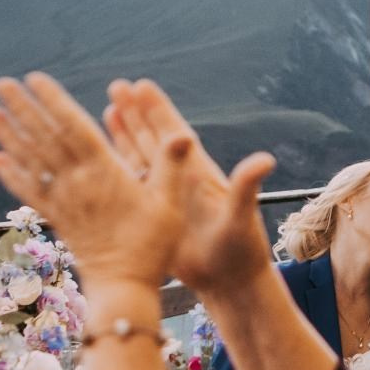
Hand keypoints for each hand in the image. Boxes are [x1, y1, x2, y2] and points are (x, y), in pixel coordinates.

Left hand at [0, 73, 190, 287]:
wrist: (123, 288)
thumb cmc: (151, 247)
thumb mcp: (170, 204)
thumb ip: (172, 167)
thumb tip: (182, 133)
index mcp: (104, 172)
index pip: (73, 127)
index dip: (53, 101)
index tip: (36, 79)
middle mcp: (77, 183)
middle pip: (45, 138)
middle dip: (23, 109)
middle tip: (2, 84)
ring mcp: (62, 201)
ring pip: (31, 162)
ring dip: (9, 135)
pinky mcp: (56, 219)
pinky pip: (28, 193)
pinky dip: (11, 174)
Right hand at [104, 79, 277, 296]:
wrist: (230, 283)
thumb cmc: (241, 251)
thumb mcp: (242, 217)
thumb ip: (247, 187)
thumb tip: (266, 159)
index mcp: (200, 174)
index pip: (175, 135)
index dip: (158, 112)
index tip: (141, 86)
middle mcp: (181, 179)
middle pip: (154, 138)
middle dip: (136, 113)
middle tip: (116, 86)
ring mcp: (167, 195)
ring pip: (141, 157)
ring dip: (125, 135)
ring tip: (107, 109)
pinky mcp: (157, 214)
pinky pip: (133, 185)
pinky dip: (119, 168)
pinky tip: (104, 157)